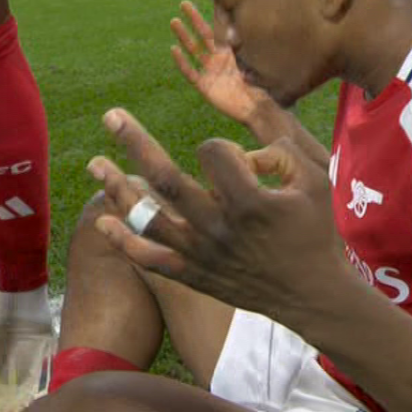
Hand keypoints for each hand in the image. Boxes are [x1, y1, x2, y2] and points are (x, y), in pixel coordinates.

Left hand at [86, 108, 349, 318]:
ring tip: (95, 163)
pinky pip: (150, 260)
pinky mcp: (193, 275)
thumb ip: (281, 149)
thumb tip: (242, 146)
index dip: (220, 145)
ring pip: (148, 218)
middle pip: (165, 179)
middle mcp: (219, 228)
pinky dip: (124, 242)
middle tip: (110, 115)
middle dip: (134, 141)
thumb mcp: (315, 179)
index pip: (214, 152)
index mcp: (250, 202)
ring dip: (117, 188)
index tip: (235, 158)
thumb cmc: (316, 232)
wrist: (312, 295)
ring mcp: (201, 254)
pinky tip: (102, 222)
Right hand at [171, 1, 273, 125]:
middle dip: (194, 19)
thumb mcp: (259, 63)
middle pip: (204, 34)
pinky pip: (191, 72)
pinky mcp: (205, 86)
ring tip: (174, 21)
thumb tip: (234, 32)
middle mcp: (221, 58)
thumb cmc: (265, 87)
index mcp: (235, 50)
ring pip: (194, 49)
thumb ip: (246, 48)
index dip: (216, 13)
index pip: (222, 28)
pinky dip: (182, 62)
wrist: (261, 110)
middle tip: (184, 3)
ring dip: (184, 36)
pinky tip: (174, 50)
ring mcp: (211, 71)